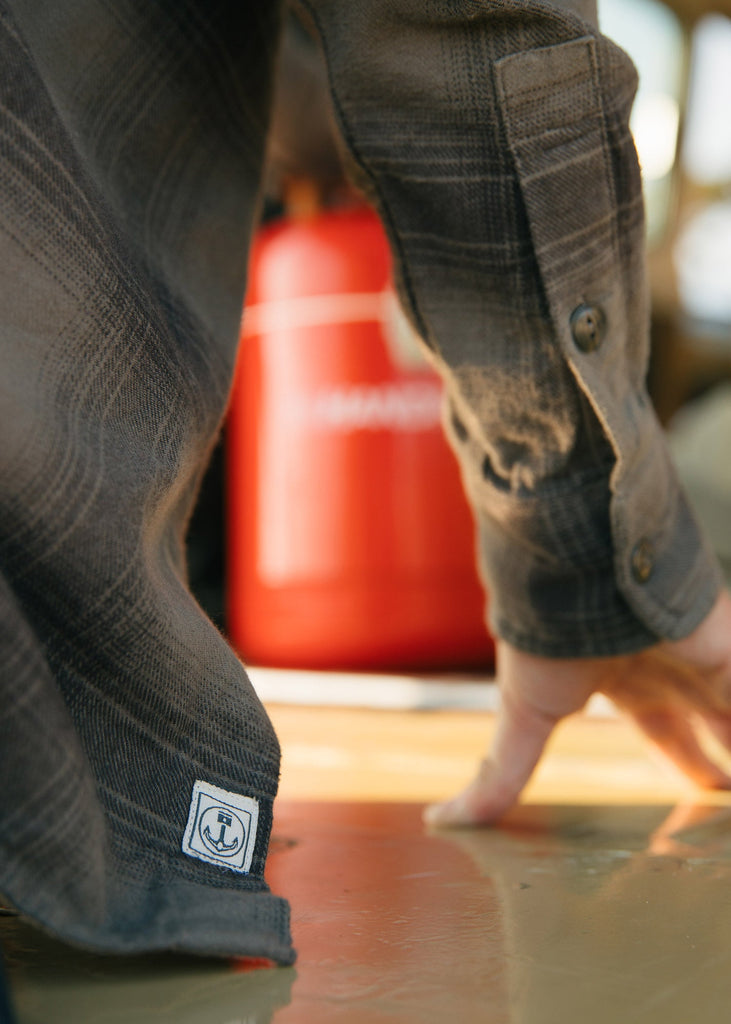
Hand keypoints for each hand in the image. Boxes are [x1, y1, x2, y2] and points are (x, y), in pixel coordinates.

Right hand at [424, 589, 730, 826]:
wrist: (567, 578)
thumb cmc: (539, 636)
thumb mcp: (523, 714)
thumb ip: (502, 772)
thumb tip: (443, 820)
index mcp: (622, 679)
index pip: (661, 730)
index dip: (682, 762)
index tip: (701, 795)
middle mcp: (667, 665)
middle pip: (711, 722)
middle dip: (725, 762)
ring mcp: (700, 655)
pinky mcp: (727, 650)